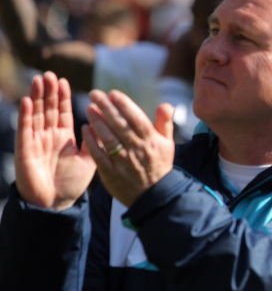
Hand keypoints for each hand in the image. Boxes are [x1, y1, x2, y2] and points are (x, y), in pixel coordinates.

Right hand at [15, 72, 95, 209]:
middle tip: (50, 74)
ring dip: (37, 97)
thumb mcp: (89, 160)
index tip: (63, 80)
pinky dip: (26, 114)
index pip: (63, 112)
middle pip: (48, 109)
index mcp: (64, 137)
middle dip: (49, 92)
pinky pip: (25, 129)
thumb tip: (97, 123)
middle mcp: (49, 136)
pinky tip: (28, 100)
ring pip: (36, 114)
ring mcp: (35, 141)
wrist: (55, 203)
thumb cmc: (71, 184)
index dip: (62, 97)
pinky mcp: (24, 149)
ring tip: (39, 80)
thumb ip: (93, 142)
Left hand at [82, 90, 174, 205]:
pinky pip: (98, 154)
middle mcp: (137, 150)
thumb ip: (165, 123)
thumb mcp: (168, 144)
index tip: (113, 94)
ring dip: (97, 122)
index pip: (136, 119)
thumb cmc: (160, 166)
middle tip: (95, 94)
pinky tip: (85, 129)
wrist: (154, 196)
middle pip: (119, 125)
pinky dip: (91, 141)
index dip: (124, 105)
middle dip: (106, 108)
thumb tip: (165, 104)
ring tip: (89, 108)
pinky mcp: (111, 173)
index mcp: (151, 141)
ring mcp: (123, 162)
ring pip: (108, 138)